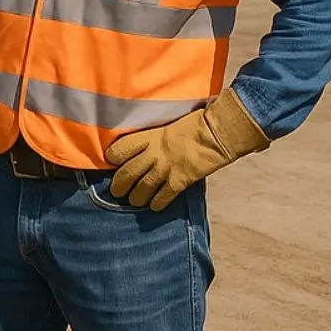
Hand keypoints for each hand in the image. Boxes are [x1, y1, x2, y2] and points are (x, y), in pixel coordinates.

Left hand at [105, 88, 270, 210]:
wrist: (218, 132)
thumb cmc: (196, 123)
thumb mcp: (168, 124)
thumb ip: (154, 136)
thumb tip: (146, 144)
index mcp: (149, 136)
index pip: (121, 148)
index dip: (113, 157)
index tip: (111, 162)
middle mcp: (154, 153)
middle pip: (128, 172)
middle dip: (119, 184)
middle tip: (117, 191)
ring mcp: (167, 167)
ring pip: (143, 187)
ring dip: (136, 197)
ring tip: (134, 200)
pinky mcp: (181, 180)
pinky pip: (164, 196)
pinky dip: (158, 203)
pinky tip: (154, 206)